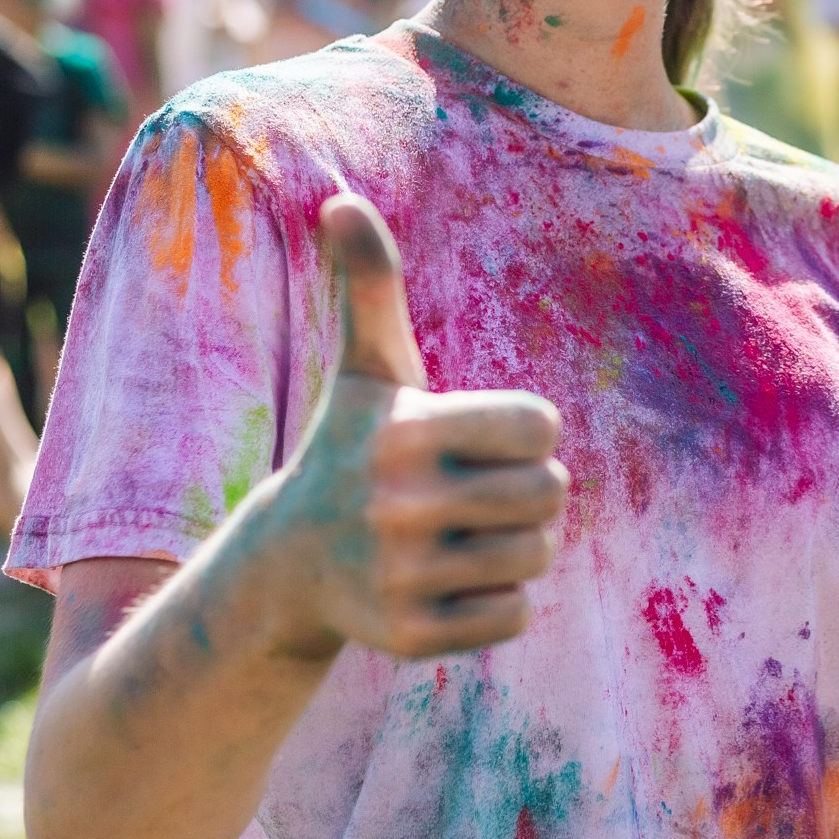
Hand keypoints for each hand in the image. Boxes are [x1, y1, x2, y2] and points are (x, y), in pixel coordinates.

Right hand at [255, 194, 567, 663]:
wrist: (288, 564)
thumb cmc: (353, 448)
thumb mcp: (366, 369)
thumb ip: (368, 285)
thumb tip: (341, 201)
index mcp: (403, 433)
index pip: (543, 428)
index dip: (527, 432)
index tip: (480, 439)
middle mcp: (396, 506)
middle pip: (550, 494)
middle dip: (528, 491)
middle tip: (475, 492)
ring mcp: (400, 576)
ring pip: (536, 557)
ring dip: (517, 545)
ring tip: (464, 534)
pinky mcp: (409, 637)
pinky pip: (514, 617)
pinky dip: (498, 602)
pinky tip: (450, 582)